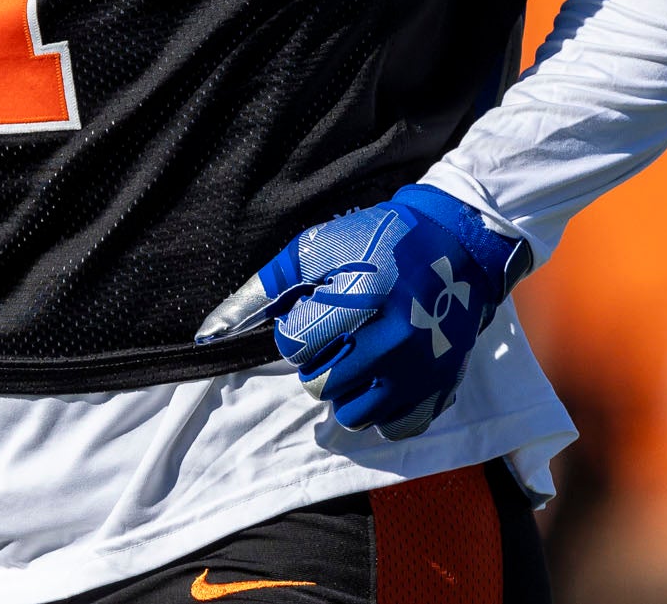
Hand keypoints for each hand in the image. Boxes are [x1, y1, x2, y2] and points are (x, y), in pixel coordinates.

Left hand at [198, 185, 529, 439]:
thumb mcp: (316, 248)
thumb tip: (210, 335)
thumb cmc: (378, 242)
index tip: (318, 311)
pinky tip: (386, 375)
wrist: (457, 247)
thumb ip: (261, 290)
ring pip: (351, 414)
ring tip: (360, 355)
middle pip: (320, 385)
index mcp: (361, 297)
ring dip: (346, 389)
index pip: (295, 346)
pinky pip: (391, 425)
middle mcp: (394, 340)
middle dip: (319, 361)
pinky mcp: (439, 390)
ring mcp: (420, 370)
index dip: (297, 329)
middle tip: (340, 333)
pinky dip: (382, 408)